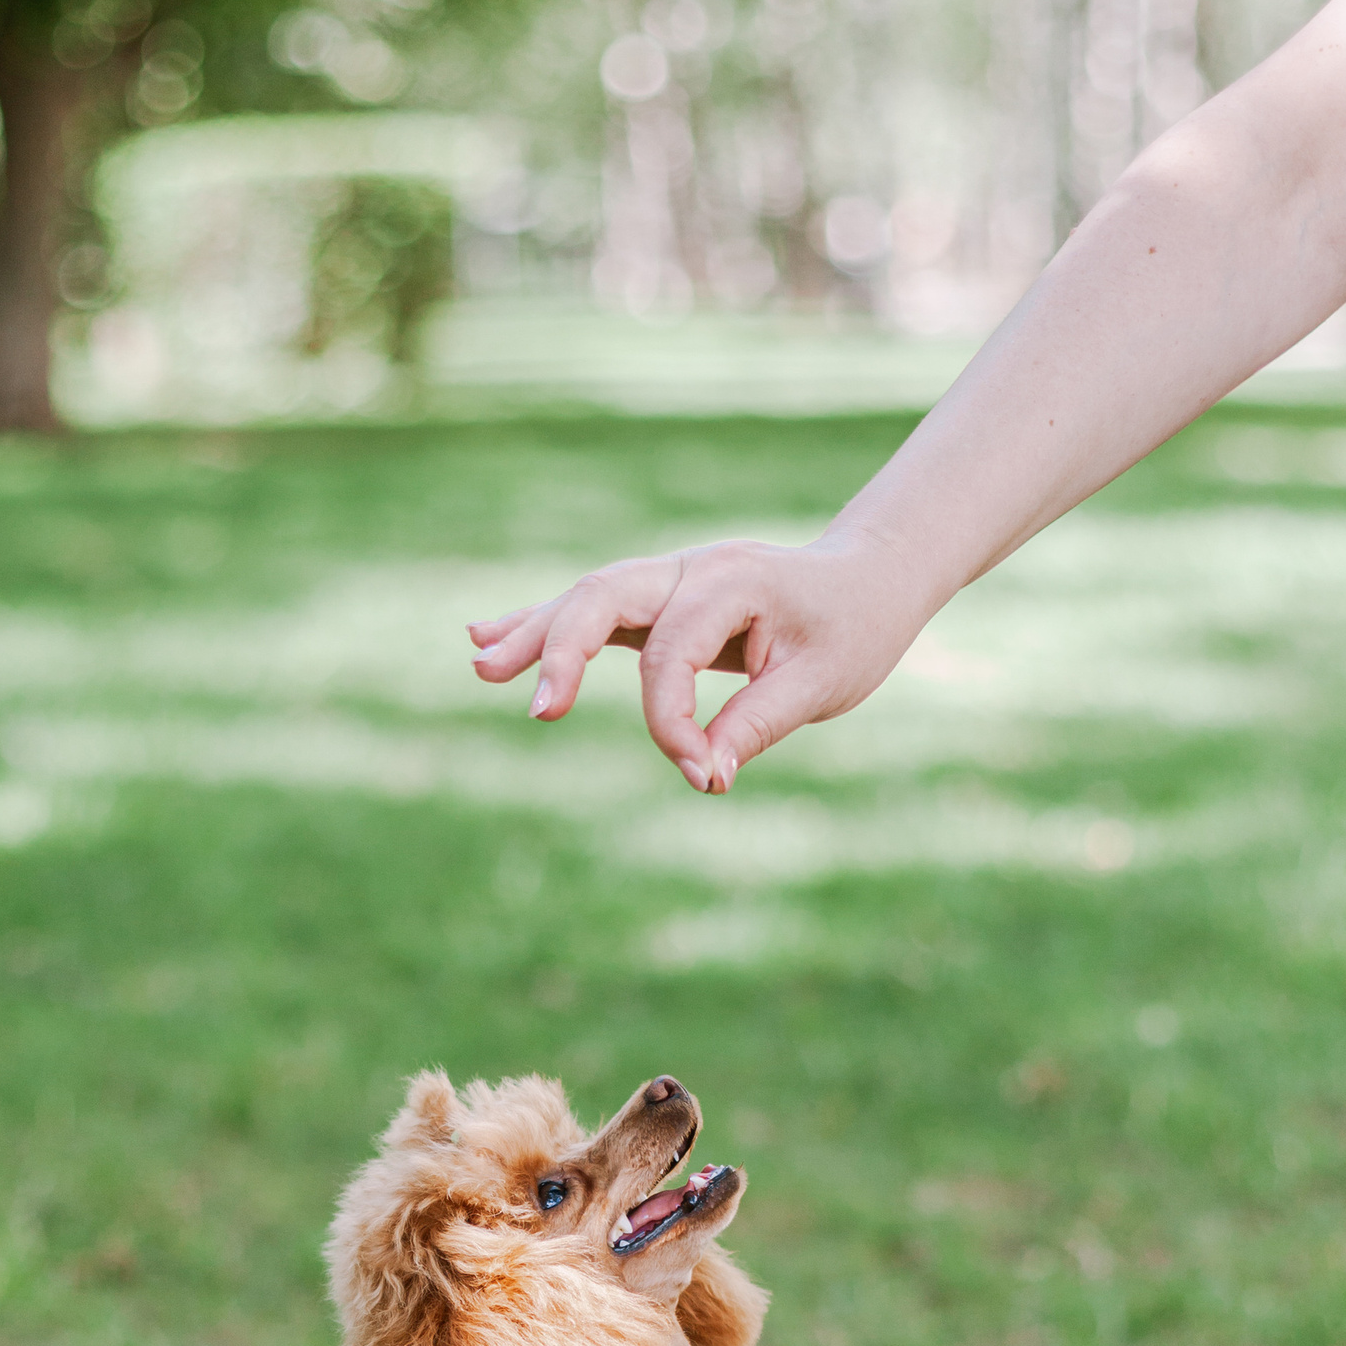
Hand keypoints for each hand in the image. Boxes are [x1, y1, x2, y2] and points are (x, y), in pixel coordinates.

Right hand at [467, 531, 919, 793]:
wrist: (866, 581)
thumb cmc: (851, 630)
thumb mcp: (821, 683)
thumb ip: (756, 724)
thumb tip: (704, 777)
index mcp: (734, 581)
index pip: (673, 654)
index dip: (674, 722)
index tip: (704, 777)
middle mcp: (692, 569)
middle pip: (605, 597)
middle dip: (564, 650)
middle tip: (540, 711)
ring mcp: (670, 579)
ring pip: (588, 599)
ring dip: (534, 632)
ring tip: (479, 663)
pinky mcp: (659, 601)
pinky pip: (594, 610)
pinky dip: (544, 624)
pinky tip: (488, 637)